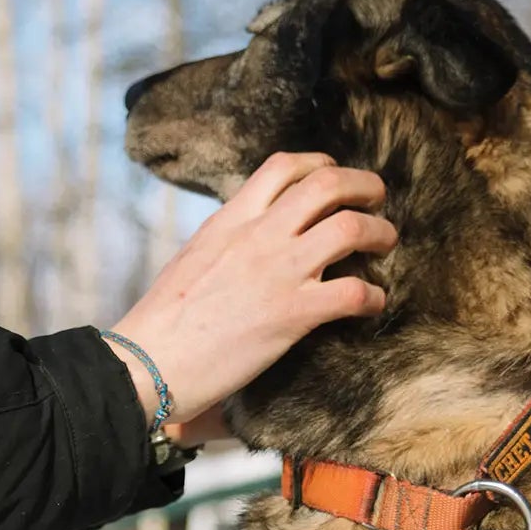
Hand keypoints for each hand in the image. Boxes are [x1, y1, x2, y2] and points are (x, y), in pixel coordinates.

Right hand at [104, 153, 397, 428]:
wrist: (145, 365)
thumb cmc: (159, 325)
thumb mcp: (190, 262)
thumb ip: (224, 243)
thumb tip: (243, 244)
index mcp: (230, 221)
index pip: (284, 167)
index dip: (319, 164)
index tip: (332, 177)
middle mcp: (258, 237)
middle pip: (329, 184)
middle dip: (363, 187)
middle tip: (376, 202)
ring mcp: (278, 273)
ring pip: (351, 228)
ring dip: (379, 233)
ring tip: (385, 245)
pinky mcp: (292, 314)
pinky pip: (354, 292)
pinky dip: (373, 296)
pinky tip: (372, 304)